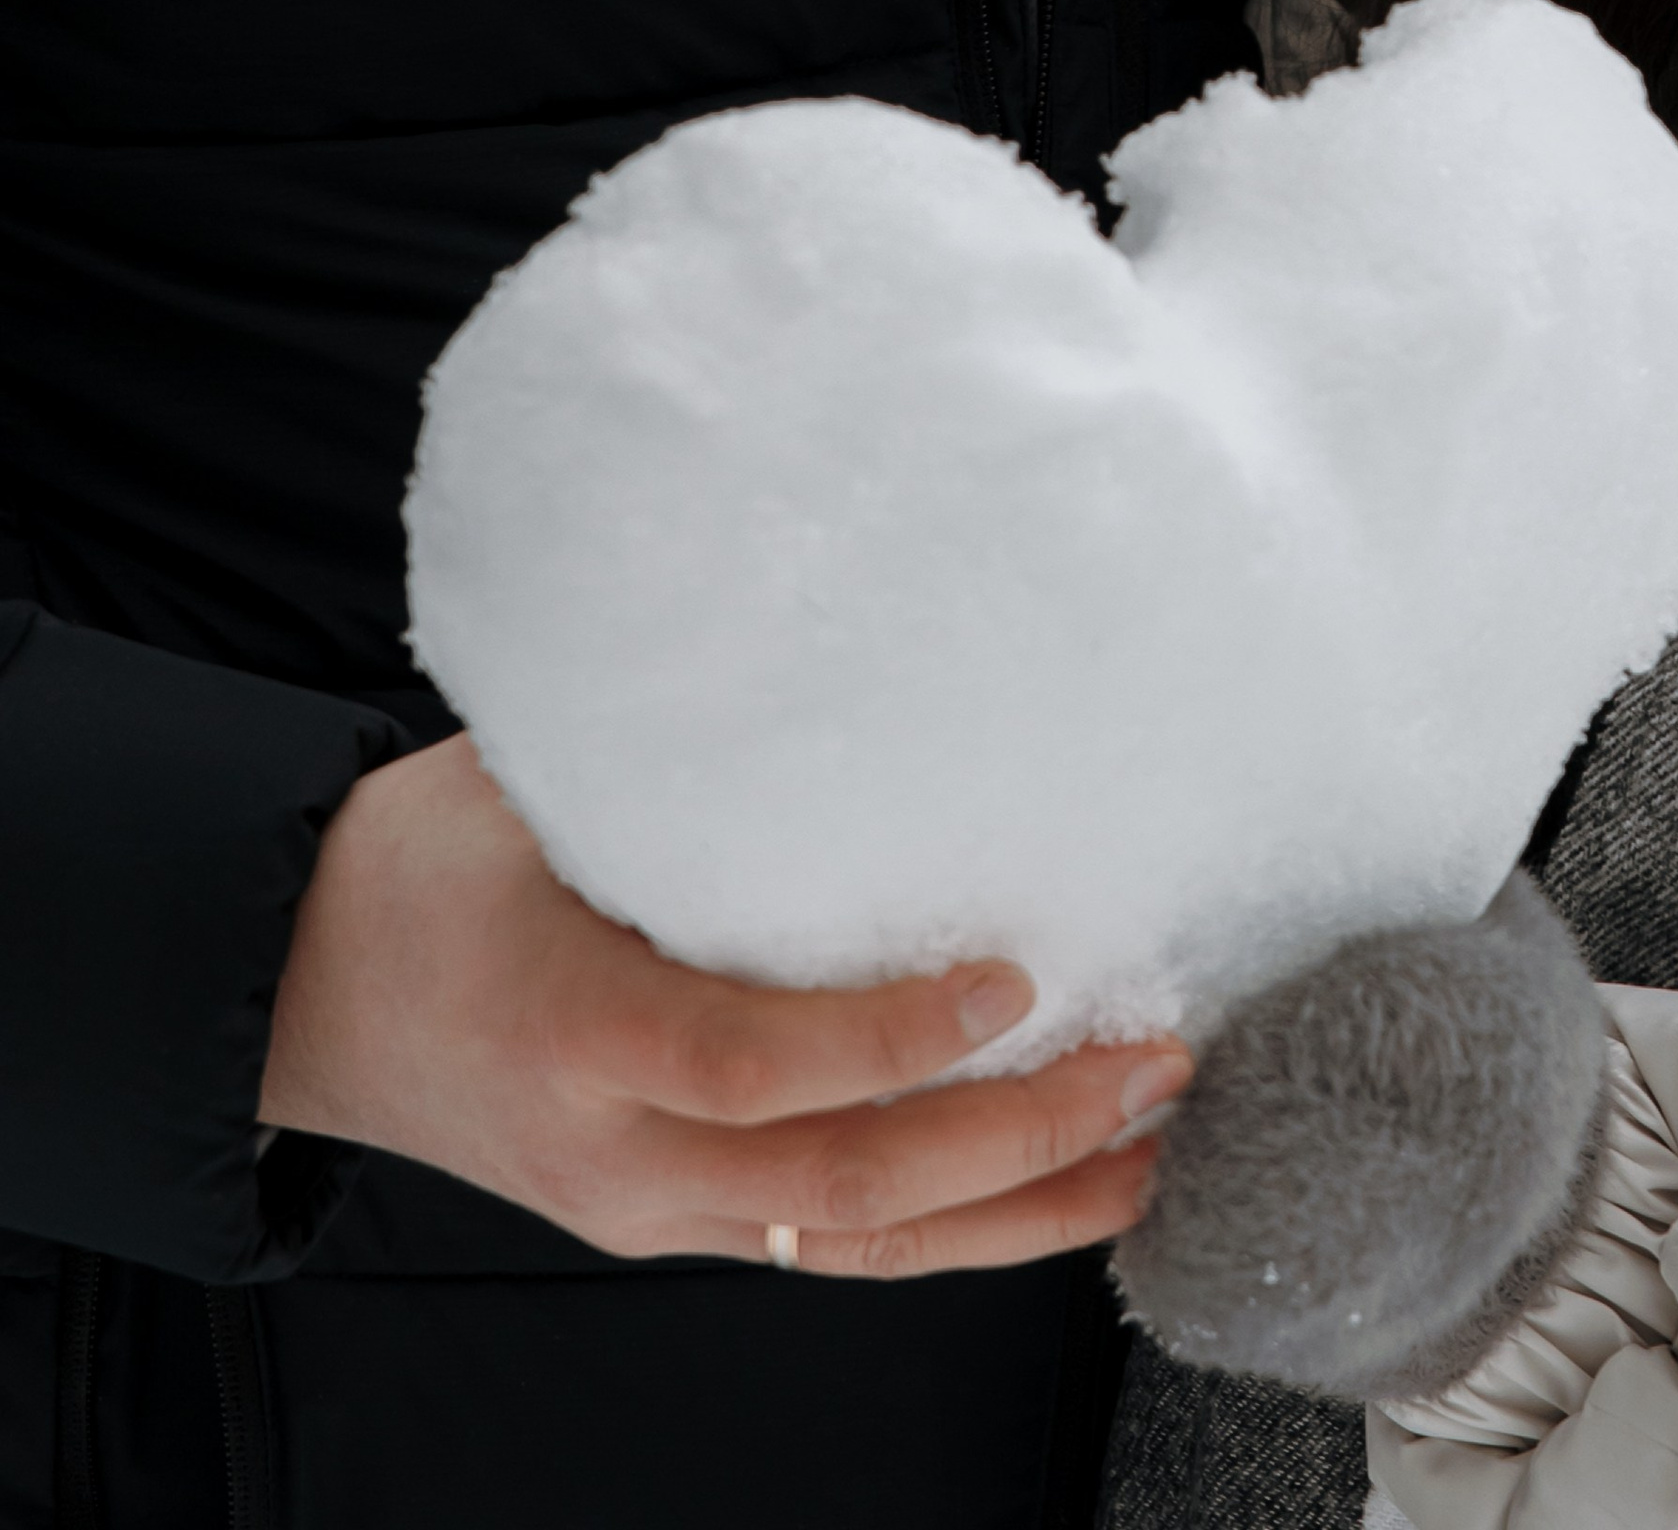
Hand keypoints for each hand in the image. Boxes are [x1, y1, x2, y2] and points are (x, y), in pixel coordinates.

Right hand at [261, 736, 1186, 1274]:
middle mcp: (615, 1150)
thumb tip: (826, 645)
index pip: (748, 1060)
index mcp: (568, 1024)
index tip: (1014, 976)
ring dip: (1020, 1205)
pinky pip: (833, 1246)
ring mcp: (648, 1210)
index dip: (890, 1035)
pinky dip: (957, 1227)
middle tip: (1149, 1062)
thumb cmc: (425, 863)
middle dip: (1017, 1137)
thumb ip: (667, 750)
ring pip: (857, 1243)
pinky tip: (1054, 1192)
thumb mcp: (524, 783)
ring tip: (1149, 1145)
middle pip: (839, 1183)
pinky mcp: (676, 1228)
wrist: (313, 991)